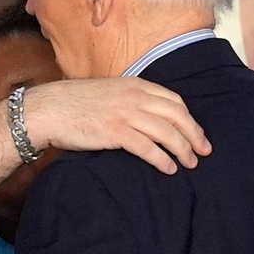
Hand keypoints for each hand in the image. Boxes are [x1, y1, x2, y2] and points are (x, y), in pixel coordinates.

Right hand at [21, 78, 211, 174]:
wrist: (49, 107)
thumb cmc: (77, 102)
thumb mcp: (111, 91)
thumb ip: (132, 99)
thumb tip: (150, 116)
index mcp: (136, 84)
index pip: (174, 101)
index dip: (190, 119)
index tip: (197, 133)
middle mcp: (135, 97)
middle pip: (177, 116)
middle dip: (194, 135)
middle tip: (204, 151)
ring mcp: (126, 113)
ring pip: (167, 132)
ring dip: (182, 150)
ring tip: (190, 163)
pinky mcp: (116, 132)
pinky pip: (148, 148)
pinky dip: (162, 160)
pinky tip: (169, 169)